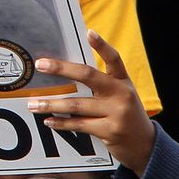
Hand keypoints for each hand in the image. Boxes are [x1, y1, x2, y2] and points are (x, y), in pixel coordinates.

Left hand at [27, 30, 153, 172]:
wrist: (145, 145)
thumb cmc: (127, 117)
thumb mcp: (123, 97)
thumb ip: (104, 86)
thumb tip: (69, 78)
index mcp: (124, 82)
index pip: (114, 59)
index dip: (102, 45)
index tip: (89, 32)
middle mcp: (121, 94)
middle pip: (88, 76)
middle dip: (61, 69)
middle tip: (40, 65)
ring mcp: (116, 112)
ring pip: (76, 104)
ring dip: (51, 104)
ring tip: (33, 104)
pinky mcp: (109, 130)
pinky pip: (78, 124)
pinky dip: (61, 123)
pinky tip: (48, 121)